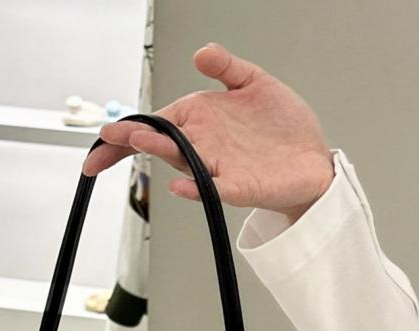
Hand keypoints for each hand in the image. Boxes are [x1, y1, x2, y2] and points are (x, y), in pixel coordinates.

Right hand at [82, 42, 334, 223]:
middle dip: (133, 140)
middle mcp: (203, 145)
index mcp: (201, 120)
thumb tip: (201, 53)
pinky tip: (179, 185)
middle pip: (161, 142)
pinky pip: (213, 189)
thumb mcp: (254, 83)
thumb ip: (226, 68)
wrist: (312, 159)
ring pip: (182, 161)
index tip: (106, 133)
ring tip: (141, 141)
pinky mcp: (239, 187)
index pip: (157, 122)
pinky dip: (196, 188)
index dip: (128, 129)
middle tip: (111, 135)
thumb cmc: (282, 128)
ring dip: (161, 152)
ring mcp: (219, 168)